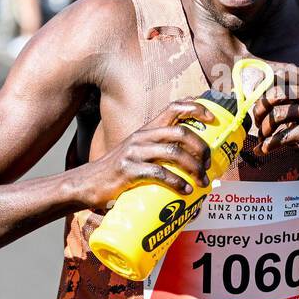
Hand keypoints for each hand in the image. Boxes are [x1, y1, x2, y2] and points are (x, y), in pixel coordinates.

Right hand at [76, 98, 216, 211]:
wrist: (86, 184)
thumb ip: (157, 151)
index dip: (195, 109)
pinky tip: (185, 190)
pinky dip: (176, 182)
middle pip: (180, 132)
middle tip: (207, 165)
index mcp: (146, 130)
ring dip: (193, 167)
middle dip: (200, 148)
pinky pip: (159, 173)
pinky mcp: (128, 171)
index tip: (213, 119)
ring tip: (202, 182)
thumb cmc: (117, 171)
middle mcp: (141, 137)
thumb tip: (190, 161)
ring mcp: (134, 153)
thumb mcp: (137, 153)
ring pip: (173, 153)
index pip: (173, 108)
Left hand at [251, 66, 298, 192]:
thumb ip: (290, 105)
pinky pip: (282, 136)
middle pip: (276, 93)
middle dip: (260, 109)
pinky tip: (265, 149)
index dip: (264, 83)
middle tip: (258, 122)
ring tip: (264, 138)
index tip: (253, 97)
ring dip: (265, 129)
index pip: (284, 75)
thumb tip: (256, 96)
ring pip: (277, 114)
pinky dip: (269, 144)